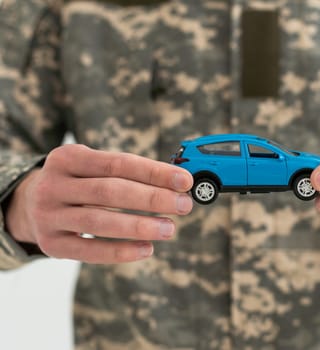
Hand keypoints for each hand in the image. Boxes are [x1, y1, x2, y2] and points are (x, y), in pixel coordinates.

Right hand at [5, 144, 192, 262]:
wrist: (31, 205)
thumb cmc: (80, 183)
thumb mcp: (94, 168)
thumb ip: (130, 173)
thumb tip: (179, 185)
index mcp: (67, 157)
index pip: (118, 163)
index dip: (154, 172)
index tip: (185, 181)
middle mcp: (53, 184)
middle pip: (110, 191)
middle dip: (152, 198)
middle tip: (184, 205)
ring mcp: (48, 215)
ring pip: (99, 222)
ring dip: (140, 226)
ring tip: (170, 228)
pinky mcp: (51, 244)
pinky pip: (90, 251)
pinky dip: (121, 251)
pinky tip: (147, 249)